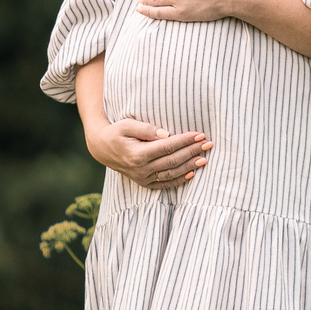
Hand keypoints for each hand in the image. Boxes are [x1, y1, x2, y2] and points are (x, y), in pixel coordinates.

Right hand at [88, 116, 209, 190]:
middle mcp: (141, 169)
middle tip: (208, 144)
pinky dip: (179, 179)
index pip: (167, 147)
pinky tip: (192, 173)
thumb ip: (146, 129)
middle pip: (172, 161)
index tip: (200, 135)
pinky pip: (165, 184)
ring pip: (171, 173)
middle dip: (192, 152)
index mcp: (137, 154)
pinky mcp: (144, 183)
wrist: (102, 149)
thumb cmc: (117, 132)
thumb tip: (167, 134)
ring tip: (204, 158)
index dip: (185, 141)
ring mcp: (142, 178)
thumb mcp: (127, 125)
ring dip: (190, 166)